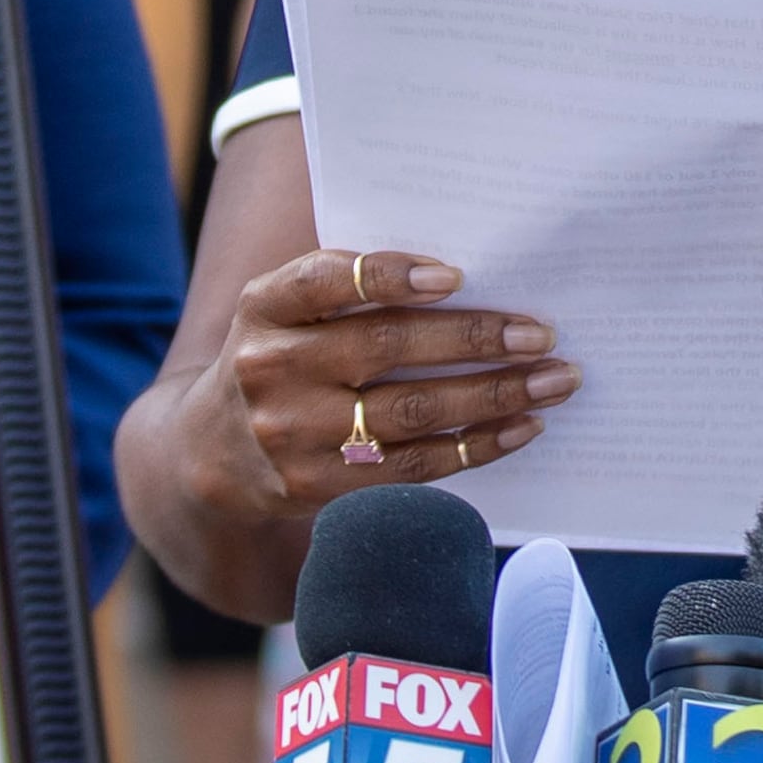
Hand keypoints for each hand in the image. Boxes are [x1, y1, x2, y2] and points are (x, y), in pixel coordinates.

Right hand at [201, 246, 578, 522]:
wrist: (210, 452)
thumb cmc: (279, 357)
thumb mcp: (283, 310)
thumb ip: (348, 288)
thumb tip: (464, 279)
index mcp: (264, 306)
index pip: (324, 280)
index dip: (390, 276)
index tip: (455, 275)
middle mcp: (271, 368)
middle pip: (384, 347)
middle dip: (474, 338)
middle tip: (540, 333)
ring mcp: (293, 434)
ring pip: (410, 412)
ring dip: (494, 395)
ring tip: (552, 380)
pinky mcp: (319, 487)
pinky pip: (413, 467)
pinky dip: (476, 445)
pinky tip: (521, 427)